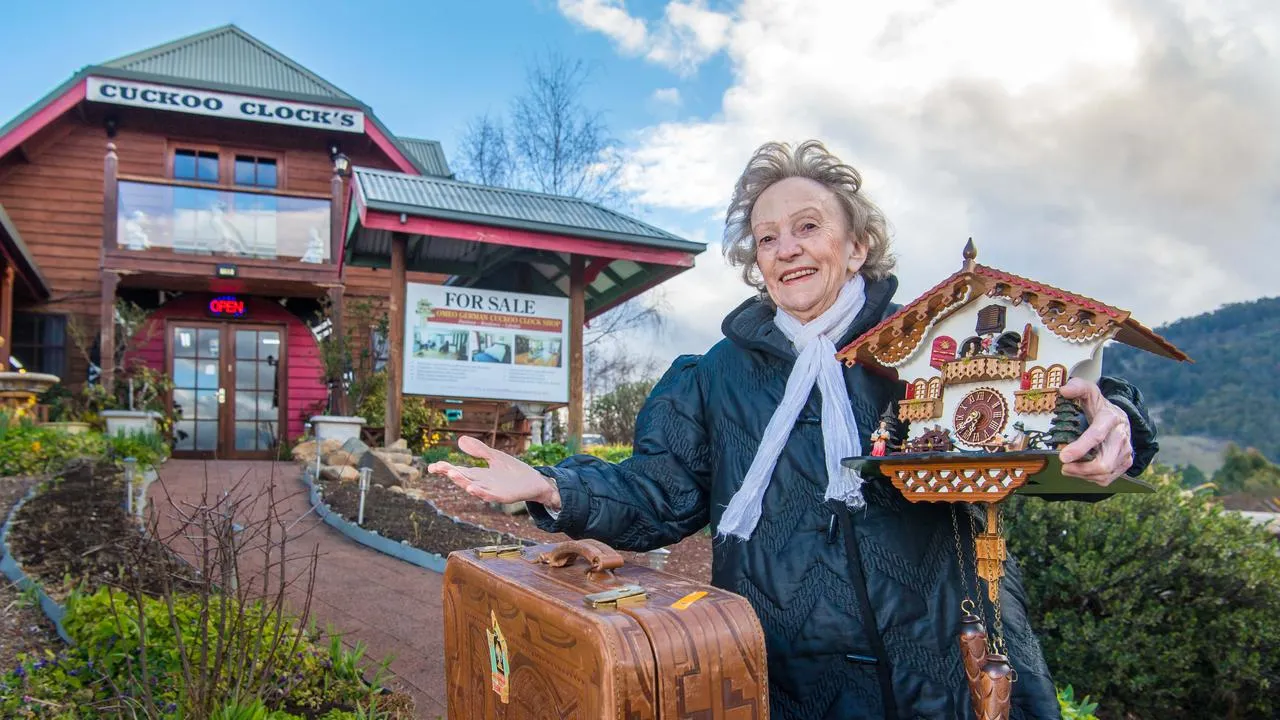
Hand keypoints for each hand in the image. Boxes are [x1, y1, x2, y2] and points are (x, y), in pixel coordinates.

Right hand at [427, 436, 560, 509]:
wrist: (535, 482)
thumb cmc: (513, 471)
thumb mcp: (494, 456)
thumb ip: (479, 450)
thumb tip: (459, 440)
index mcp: (478, 474)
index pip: (458, 470)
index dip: (445, 469)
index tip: (431, 467)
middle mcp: (482, 483)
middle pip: (463, 478)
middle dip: (451, 473)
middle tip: (439, 468)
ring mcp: (492, 490)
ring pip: (474, 487)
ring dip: (462, 482)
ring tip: (452, 474)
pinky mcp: (503, 496)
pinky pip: (490, 495)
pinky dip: (480, 492)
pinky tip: (472, 488)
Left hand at [1057, 378, 1133, 485]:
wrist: (1121, 417)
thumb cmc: (1100, 406)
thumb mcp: (1089, 392)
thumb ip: (1077, 387)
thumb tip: (1063, 390)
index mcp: (1110, 418)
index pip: (1096, 435)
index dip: (1080, 448)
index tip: (1063, 456)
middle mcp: (1121, 436)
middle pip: (1103, 463)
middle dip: (1080, 469)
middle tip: (1063, 466)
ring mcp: (1125, 451)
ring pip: (1105, 473)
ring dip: (1083, 475)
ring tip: (1069, 468)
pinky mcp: (1126, 462)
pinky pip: (1107, 478)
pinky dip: (1091, 478)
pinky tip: (1081, 470)